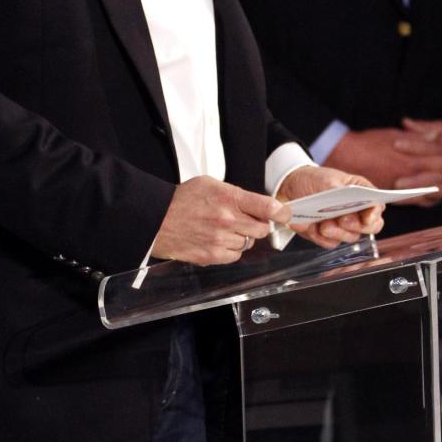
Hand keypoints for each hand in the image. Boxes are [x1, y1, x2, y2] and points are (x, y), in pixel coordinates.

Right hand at [151, 175, 288, 265]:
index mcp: (229, 198)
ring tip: (223, 229)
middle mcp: (227, 220)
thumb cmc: (183, 200)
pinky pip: (235, 255)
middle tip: (245, 220)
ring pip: (248, 243)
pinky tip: (217, 240)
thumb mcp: (211, 184)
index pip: (267, 207)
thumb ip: (237, 195)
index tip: (284, 214)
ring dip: (242, 237)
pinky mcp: (212, 256)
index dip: (281, 212)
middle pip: (262, 229)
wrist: (157, 219)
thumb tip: (259, 206)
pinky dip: (230, 249)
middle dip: (257, 225)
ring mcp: (220, 240)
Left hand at [278, 164, 383, 248]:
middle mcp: (356, 211)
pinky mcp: (328, 236)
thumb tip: (349, 198)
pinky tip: (311, 226)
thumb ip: (341, 190)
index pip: (377, 206)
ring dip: (336, 232)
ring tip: (323, 224)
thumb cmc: (313, 179)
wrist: (288, 187)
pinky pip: (330, 243)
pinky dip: (320, 236)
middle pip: (370, 227)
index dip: (375, 214)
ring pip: (350, 237)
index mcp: (361, 193)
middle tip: (342, 219)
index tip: (367, 218)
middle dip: (356, 226)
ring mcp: (343, 225)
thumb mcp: (328, 180)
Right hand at [324, 127, 441, 192]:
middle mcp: (406, 176)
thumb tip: (435, 137)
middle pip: (433, 183)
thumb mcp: (395, 134)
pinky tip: (427, 201)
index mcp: (410, 159)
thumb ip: (417, 137)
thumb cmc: (369, 142)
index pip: (437, 164)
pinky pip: (409, 202)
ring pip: (423, 195)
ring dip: (436, 196)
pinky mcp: (389, 195)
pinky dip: (420, 201)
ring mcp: (398, 188)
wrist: (346, 155)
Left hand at [390, 120, 441, 206]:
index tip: (396, 144)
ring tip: (397, 193)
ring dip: (417, 192)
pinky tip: (402, 200)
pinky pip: (435, 199)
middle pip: (436, 172)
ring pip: (436, 189)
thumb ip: (423, 127)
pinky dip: (419, 201)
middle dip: (416, 177)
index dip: (415, 146)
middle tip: (396, 180)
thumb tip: (405, 122)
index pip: (434, 147)